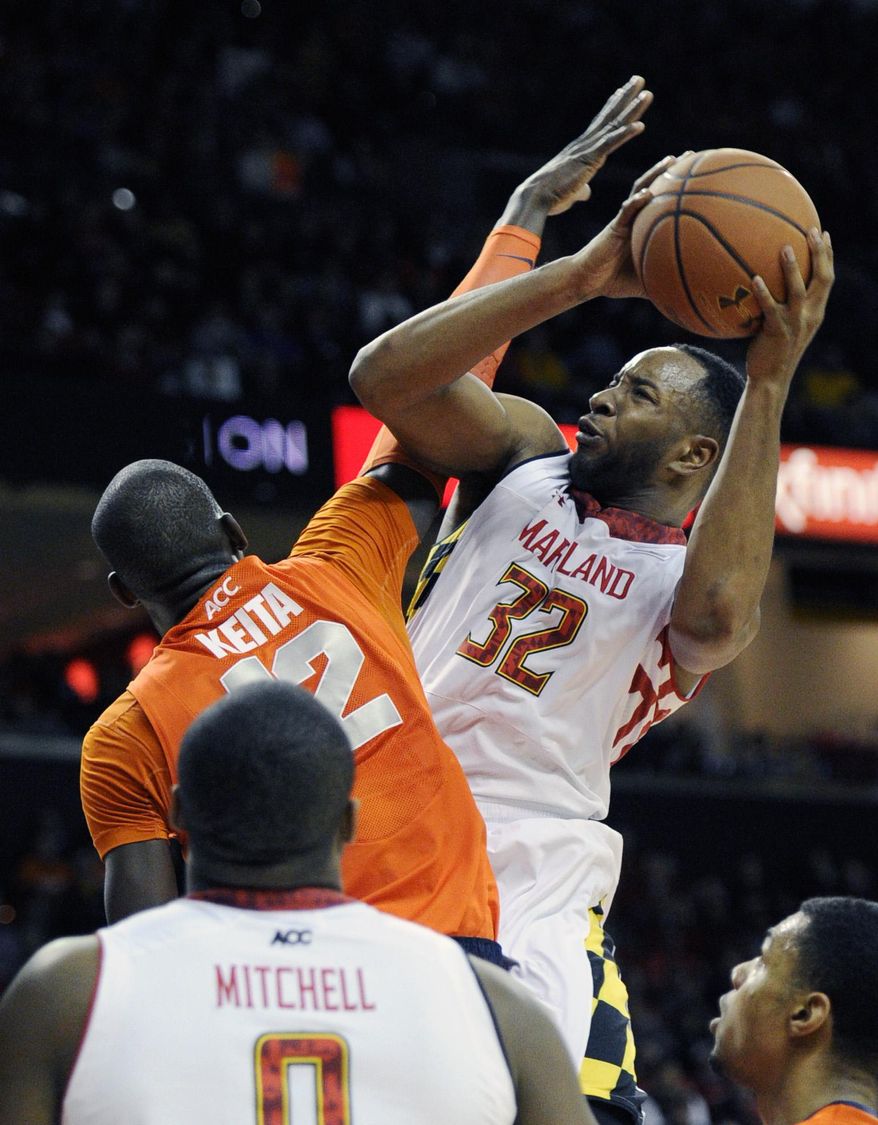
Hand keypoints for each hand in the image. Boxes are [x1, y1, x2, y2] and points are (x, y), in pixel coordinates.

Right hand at [499, 76, 651, 233]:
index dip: (613, 107)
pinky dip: (625, 134)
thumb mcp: (572, 192)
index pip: (601, 125)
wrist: (536, 197)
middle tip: (639, 79)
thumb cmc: (550, 197)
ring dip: (632, 109)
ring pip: (614, 125)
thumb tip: (586, 193)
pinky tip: (640, 125)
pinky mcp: (589, 160)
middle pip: (610, 117)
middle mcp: (585, 144)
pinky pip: (611, 144)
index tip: (622, 92)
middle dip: (626, 97)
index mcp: (581, 150)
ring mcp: (588, 149)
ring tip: (646, 92)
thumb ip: (581, 190)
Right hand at [571, 154, 682, 299]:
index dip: (680, 185)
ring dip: (655, 174)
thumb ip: (669, 280)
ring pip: (640, 189)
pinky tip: (646, 194)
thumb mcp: (649, 280)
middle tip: (693, 155)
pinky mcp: (613, 227)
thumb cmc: (615, 280)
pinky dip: (635, 202)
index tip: (700, 173)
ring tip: (671, 160)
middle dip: (673, 169)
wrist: (588, 280)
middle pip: (656, 185)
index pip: (664, 199)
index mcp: (644, 225)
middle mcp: (636, 217)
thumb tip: (694, 293)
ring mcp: (624, 219)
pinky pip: (625, 212)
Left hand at [745, 229, 833, 388]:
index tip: (823, 233)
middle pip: (822, 279)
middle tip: (811, 230)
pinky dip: (763, 292)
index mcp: (816, 312)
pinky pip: (769, 308)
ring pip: (799, 291)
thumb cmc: (773, 350)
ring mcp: (795, 324)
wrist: (771, 379)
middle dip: (820, 253)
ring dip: (793, 268)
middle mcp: (810, 315)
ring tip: (785, 247)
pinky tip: (753, 278)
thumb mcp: (786, 325)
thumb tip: (766, 280)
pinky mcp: (777, 332)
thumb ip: (785, 305)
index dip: (828, 255)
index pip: (827, 278)